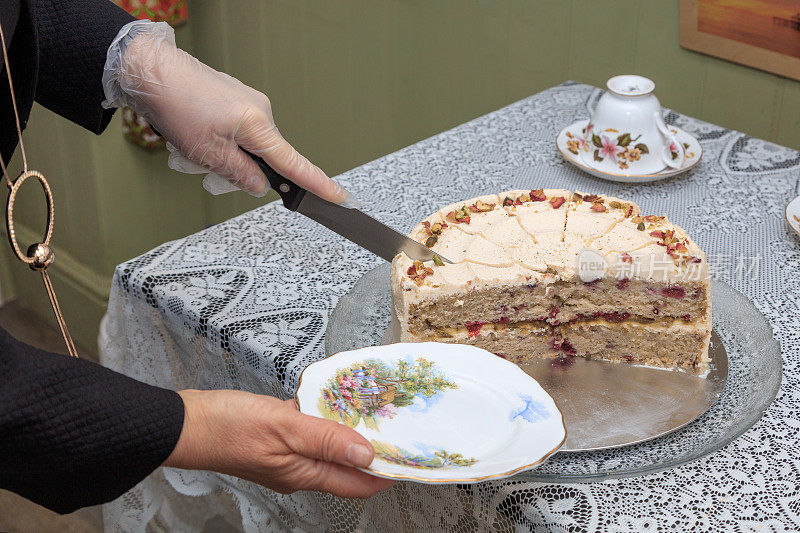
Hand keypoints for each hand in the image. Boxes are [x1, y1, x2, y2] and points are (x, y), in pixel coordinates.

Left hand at [103, 21, 353, 202]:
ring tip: (188, 150)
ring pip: (241, 149)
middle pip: (261, 161)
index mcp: (259, 125)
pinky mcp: (232, 101)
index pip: (295, 164)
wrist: (150, 71)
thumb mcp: (208, 153)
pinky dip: (212, 143)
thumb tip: (260, 186)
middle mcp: (259, 111)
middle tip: (203, 169)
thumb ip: (240, 175)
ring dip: (215, 158)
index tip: (339, 198)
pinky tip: (189, 136)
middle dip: (233, 172)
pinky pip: (230, 134)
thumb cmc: (177, 105)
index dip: (318, 184)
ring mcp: (246, 104)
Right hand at [163, 389, 394, 497]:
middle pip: (346, 465)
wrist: (186, 422)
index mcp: (303, 473)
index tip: (409, 459)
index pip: (356, 483)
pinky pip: (309, 427)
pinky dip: (323, 414)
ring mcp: (287, 452)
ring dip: (350, 429)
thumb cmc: (227, 428)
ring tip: (373, 409)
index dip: (384, 473)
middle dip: (373, 450)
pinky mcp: (276, 435)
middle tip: (397, 427)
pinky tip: (329, 397)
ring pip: (329, 443)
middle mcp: (299, 468)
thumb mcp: (284, 428)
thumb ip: (327, 439)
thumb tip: (366, 454)